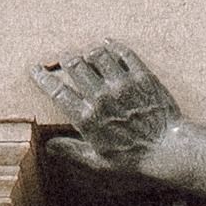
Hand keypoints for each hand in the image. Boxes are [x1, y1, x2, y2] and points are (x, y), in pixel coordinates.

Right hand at [31, 41, 187, 181]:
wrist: (169, 150)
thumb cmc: (133, 159)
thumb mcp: (99, 162)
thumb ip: (72, 151)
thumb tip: (48, 146)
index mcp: (87, 117)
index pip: (57, 91)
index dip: (43, 78)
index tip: (35, 70)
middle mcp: (102, 97)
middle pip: (75, 65)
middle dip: (66, 59)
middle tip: (65, 59)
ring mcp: (123, 85)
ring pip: (98, 55)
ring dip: (89, 53)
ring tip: (88, 55)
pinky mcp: (142, 77)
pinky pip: (124, 53)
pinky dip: (114, 46)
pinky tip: (108, 44)